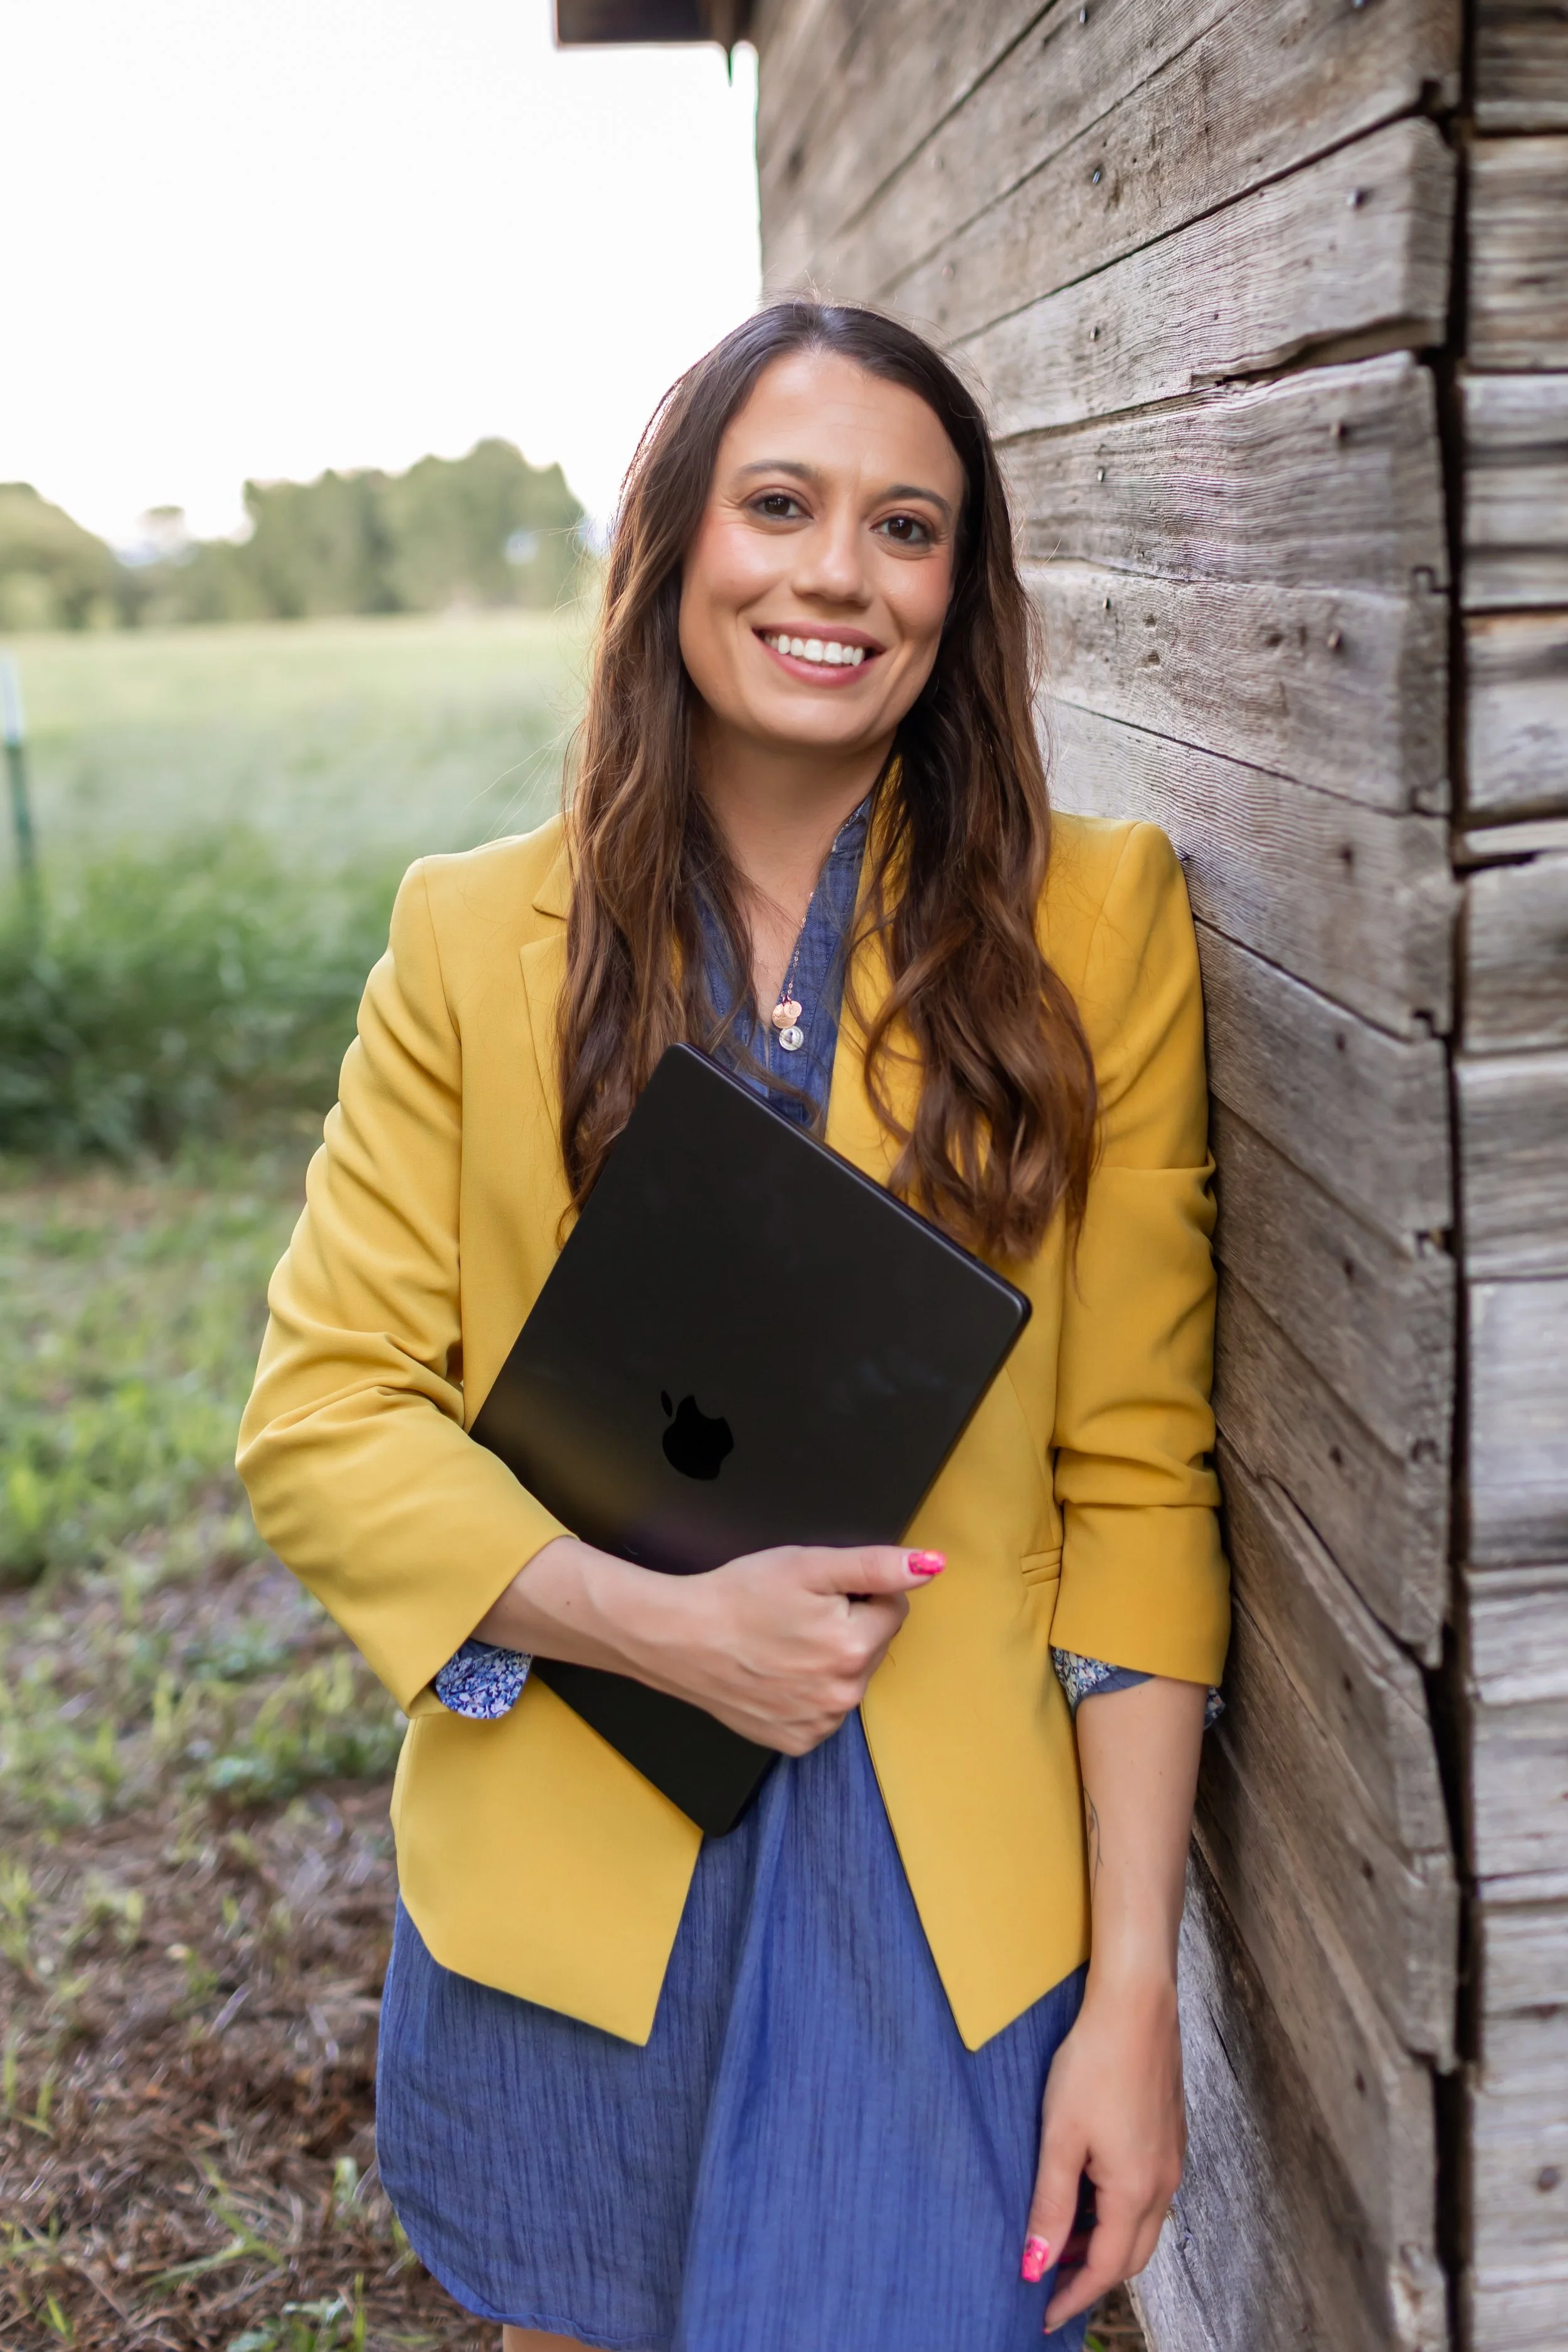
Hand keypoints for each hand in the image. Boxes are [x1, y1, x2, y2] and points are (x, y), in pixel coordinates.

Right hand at [474, 1535, 943, 1754]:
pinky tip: (777, 1673)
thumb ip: (877, 1566)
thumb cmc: (738, 1596)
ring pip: (847, 1677)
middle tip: (796, 1614)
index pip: (892, 1608)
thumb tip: (932, 1566)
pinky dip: (807, 1691)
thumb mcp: (809, 1565)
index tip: (818, 1592)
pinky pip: (822, 1710)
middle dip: (845, 1624)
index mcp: (853, 1648)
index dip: (858, 1591)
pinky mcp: (796, 1741)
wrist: (677, 1638)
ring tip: (782, 1642)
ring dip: (827, 1658)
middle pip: (870, 1644)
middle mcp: (843, 1695)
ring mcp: (819, 1724)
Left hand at [1021, 1974, 1184, 2329]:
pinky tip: (1088, 2192)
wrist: (1136, 2004)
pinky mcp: (1169, 2135)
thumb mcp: (1060, 2136)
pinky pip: (1147, 2194)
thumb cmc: (1094, 2063)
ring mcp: (1171, 2158)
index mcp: (1136, 2190)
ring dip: (1105, 2242)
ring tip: (1062, 2240)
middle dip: (1093, 2276)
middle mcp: (1163, 2182)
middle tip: (1051, 2284)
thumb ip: (1050, 2204)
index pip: (1108, 2267)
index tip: (1045, 2315)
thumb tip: (1036, 2264)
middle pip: (1132, 2254)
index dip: (1075, 2295)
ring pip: (1141, 2224)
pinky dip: (1117, 2211)